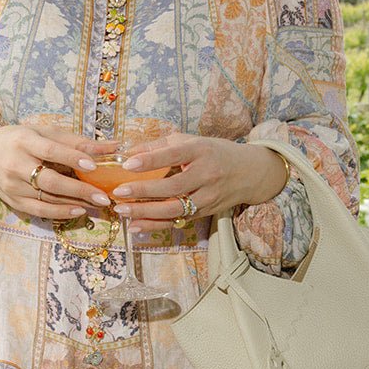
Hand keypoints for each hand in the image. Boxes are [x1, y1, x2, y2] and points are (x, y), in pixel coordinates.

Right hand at [0, 123, 121, 219]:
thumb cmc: (19, 140)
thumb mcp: (43, 133)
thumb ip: (75, 141)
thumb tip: (111, 147)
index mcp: (24, 142)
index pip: (49, 151)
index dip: (71, 158)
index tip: (94, 165)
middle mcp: (16, 165)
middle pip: (49, 180)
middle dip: (79, 189)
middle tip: (103, 196)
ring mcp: (13, 186)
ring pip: (46, 198)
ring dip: (74, 203)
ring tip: (97, 204)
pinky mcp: (12, 201)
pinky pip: (38, 211)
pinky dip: (59, 213)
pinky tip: (78, 211)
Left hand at [108, 131, 287, 229]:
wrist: (250, 173)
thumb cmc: (214, 153)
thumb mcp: (191, 141)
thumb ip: (159, 146)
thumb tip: (128, 152)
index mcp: (201, 151)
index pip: (174, 155)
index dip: (150, 160)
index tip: (128, 165)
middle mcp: (206, 175)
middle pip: (173, 186)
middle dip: (143, 191)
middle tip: (118, 193)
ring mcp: (207, 196)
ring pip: (174, 209)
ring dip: (146, 212)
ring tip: (122, 211)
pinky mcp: (204, 212)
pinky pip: (177, 220)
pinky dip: (155, 225)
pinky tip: (135, 226)